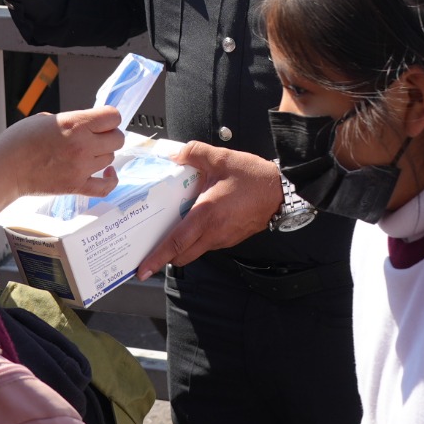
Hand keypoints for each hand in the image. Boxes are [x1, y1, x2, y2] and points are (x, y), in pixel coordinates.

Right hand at [4, 105, 124, 198]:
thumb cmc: (19, 141)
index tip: (103, 120)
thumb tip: (86, 126)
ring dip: (102, 154)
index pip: (113, 116)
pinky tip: (107, 173)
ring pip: (110, 159)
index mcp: (75, 124)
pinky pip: (105, 187)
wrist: (5, 168)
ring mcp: (81, 167)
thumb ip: (72, 121)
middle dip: (109, 135)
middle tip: (97, 136)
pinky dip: (110, 180)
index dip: (109, 117)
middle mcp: (82, 145)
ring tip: (87, 153)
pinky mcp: (76, 186)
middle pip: (117, 139)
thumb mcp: (47, 118)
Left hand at [137, 142, 284, 276]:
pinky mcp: (231, 239)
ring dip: (182, 245)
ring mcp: (223, 239)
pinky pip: (208, 244)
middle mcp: (213, 233)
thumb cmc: (253, 178)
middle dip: (165, 256)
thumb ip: (194, 153)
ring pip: (195, 251)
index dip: (157, 258)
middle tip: (151, 248)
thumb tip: (174, 155)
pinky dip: (197, 239)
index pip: (176, 243)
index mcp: (206, 215)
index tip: (143, 269)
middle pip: (182, 255)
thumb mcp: (222, 159)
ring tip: (174, 228)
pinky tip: (197, 221)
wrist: (281, 191)